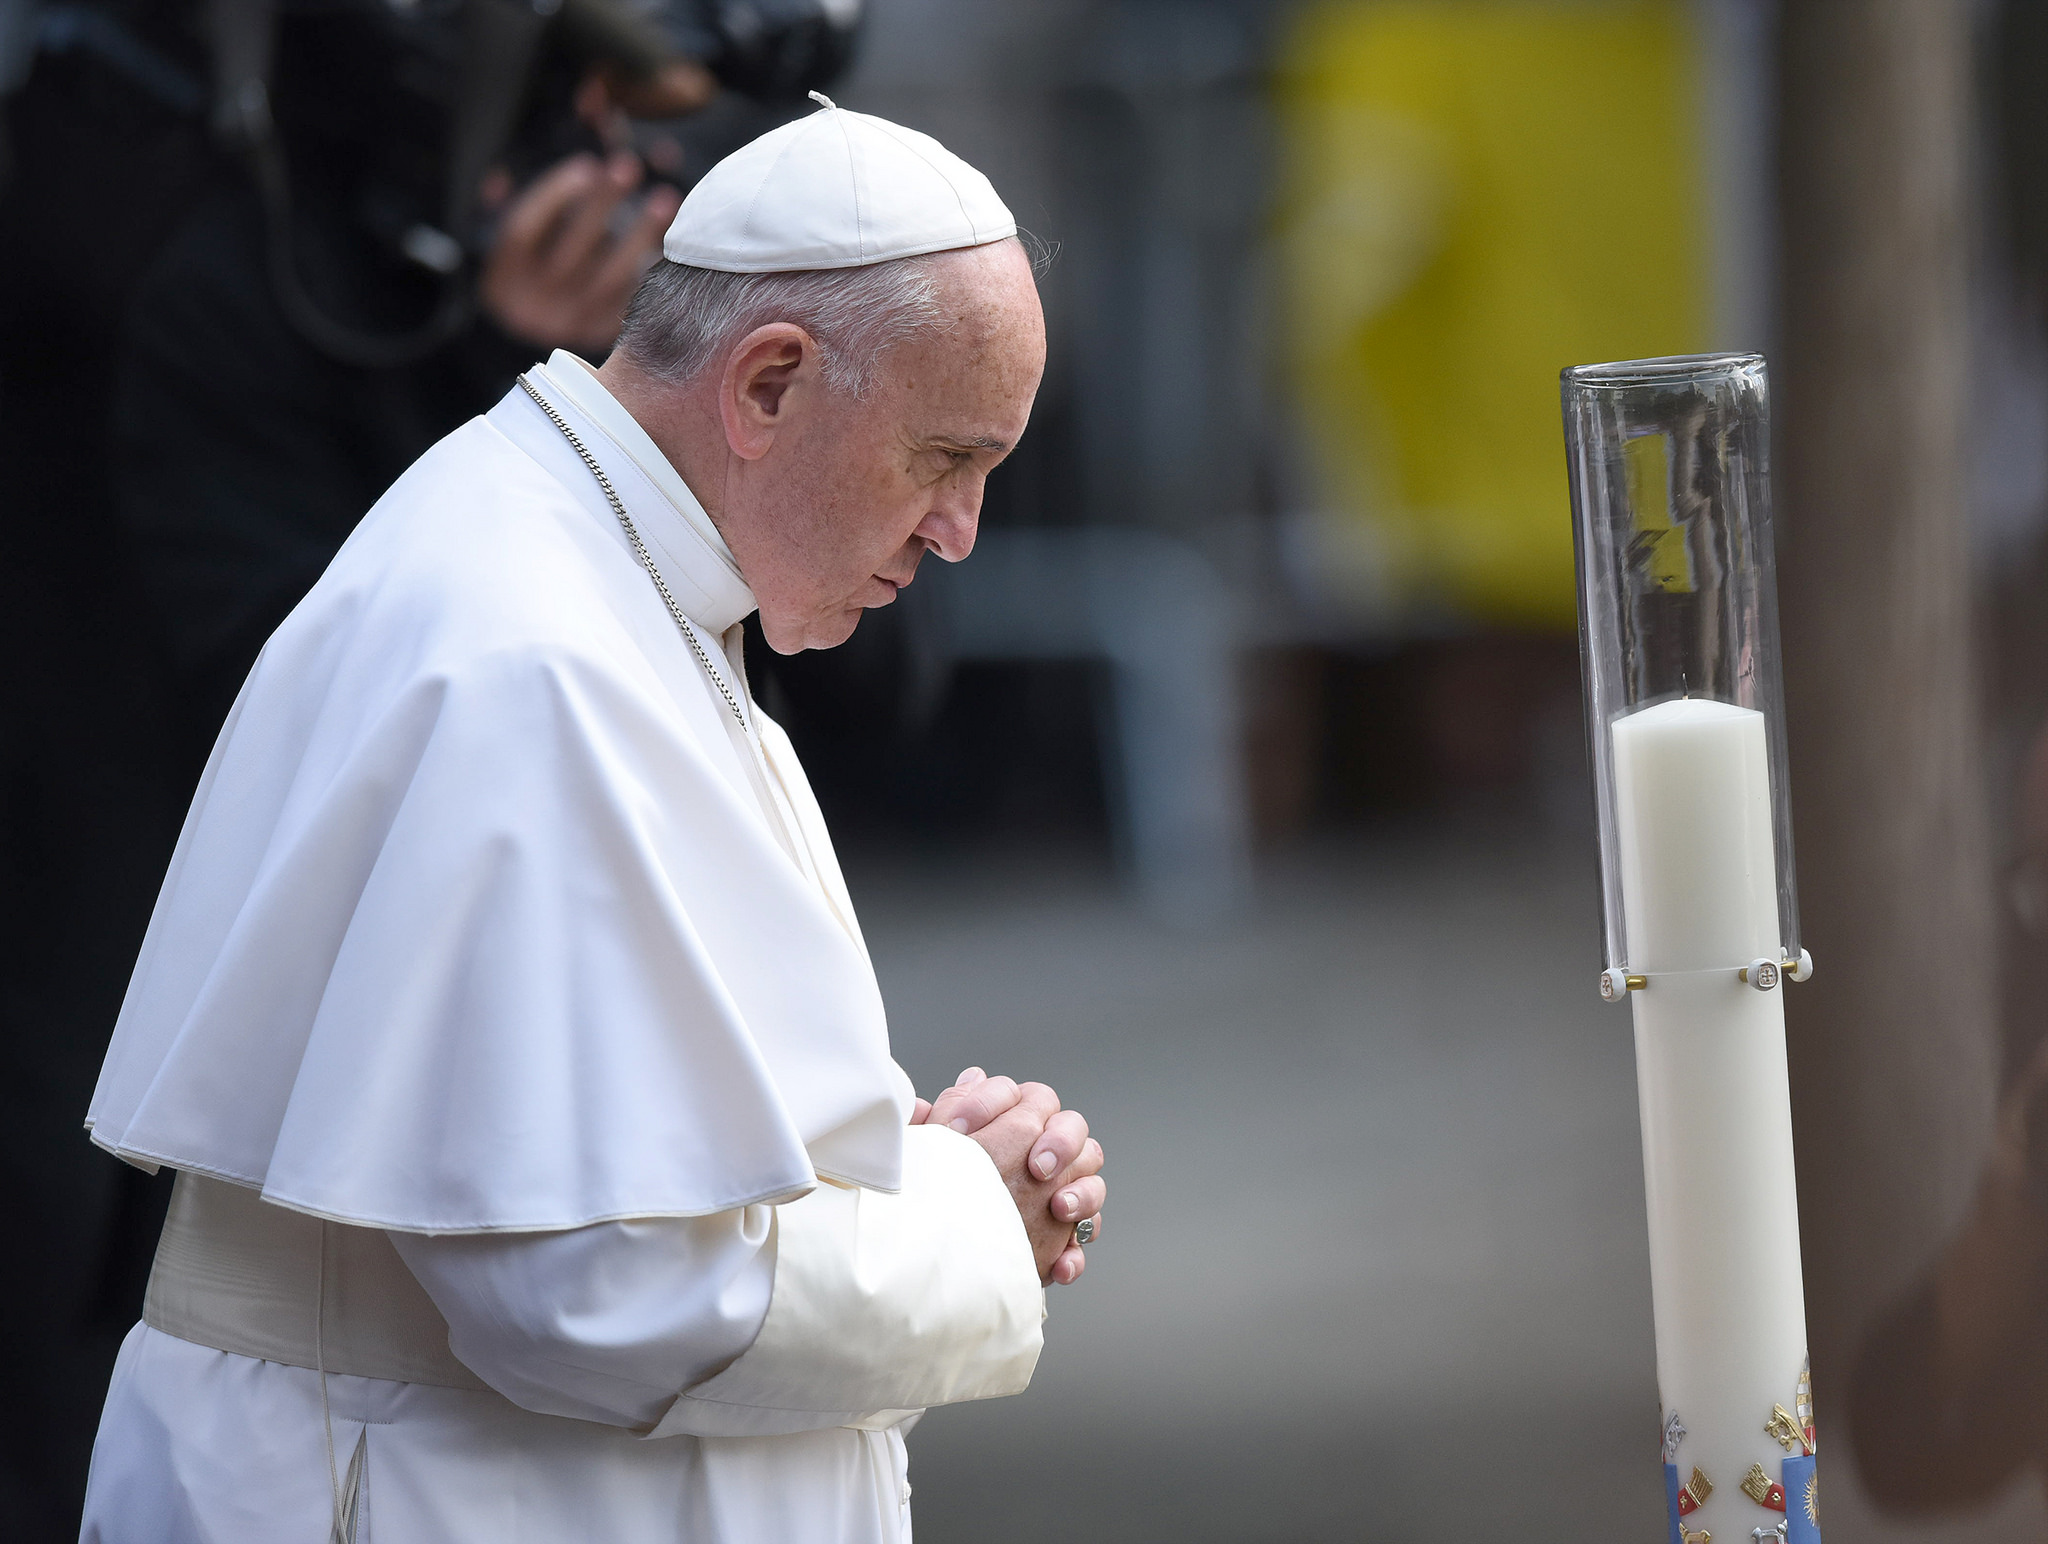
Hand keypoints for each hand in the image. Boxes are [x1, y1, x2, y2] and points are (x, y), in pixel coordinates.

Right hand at [477, 150, 679, 353]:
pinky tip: (671, 241)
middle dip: (602, 204)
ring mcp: (568, 327)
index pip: (525, 230)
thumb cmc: (523, 278)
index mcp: (501, 278)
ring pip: (609, 277)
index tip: (586, 165)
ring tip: (665, 198)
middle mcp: (531, 307)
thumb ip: (520, 203)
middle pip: (571, 249)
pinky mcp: (600, 338)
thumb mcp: (507, 246)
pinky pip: (632, 301)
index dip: (556, 194)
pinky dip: (652, 270)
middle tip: (628, 166)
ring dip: (641, 235)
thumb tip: (531, 163)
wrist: (521, 348)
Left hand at [915, 1068, 1103, 1285]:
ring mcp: (1060, 1193)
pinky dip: (1075, 1253)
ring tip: (1059, 1208)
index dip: (994, 1104)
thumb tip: (918, 1106)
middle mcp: (1043, 1152)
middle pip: (1074, 1127)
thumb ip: (925, 1131)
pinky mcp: (1063, 1238)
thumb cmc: (933, 1193)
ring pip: (1092, 1181)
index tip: (961, 1129)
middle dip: (1061, 1141)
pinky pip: (1083, 1241)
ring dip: (1082, 1194)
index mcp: (1014, 1122)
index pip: (1026, 1096)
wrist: (935, 1255)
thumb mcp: (926, 1158)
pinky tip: (1059, 1265)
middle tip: (1036, 1166)